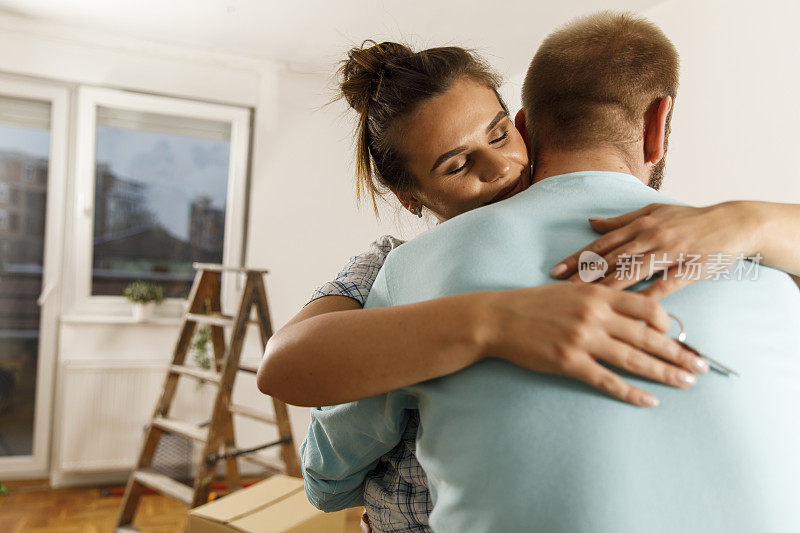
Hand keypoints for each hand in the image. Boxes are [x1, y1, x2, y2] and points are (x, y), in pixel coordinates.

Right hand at [482, 283, 708, 407]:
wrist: (499, 318)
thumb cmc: (534, 304)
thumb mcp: (570, 291)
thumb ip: (601, 298)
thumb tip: (629, 311)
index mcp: (597, 295)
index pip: (645, 306)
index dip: (668, 322)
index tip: (679, 335)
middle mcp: (594, 315)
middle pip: (648, 335)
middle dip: (678, 353)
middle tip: (701, 366)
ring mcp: (582, 339)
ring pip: (634, 358)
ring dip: (664, 373)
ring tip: (686, 383)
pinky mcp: (569, 362)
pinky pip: (607, 380)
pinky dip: (631, 392)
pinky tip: (649, 401)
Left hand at [549, 202, 762, 298]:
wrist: (732, 223)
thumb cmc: (689, 220)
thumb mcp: (654, 213)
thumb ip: (621, 221)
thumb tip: (591, 222)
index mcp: (640, 225)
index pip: (601, 244)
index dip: (577, 258)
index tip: (555, 272)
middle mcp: (650, 236)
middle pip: (610, 258)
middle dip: (583, 275)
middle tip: (559, 290)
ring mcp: (669, 252)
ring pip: (632, 271)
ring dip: (606, 286)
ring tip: (585, 301)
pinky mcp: (688, 268)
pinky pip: (664, 285)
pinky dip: (646, 298)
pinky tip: (629, 312)